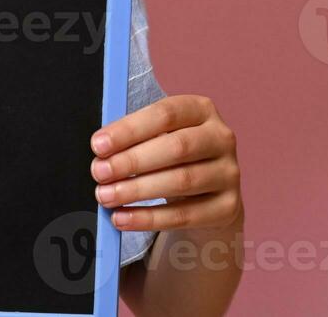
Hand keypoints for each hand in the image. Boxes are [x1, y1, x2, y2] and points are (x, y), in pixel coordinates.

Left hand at [90, 94, 241, 234]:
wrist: (208, 194)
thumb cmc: (171, 157)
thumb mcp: (158, 137)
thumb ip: (134, 138)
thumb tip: (100, 153)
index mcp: (200, 110)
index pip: (165, 114)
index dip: (129, 129)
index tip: (98, 145)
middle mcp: (221, 138)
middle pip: (177, 147)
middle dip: (132, 161)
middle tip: (99, 172)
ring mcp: (229, 173)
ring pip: (182, 181)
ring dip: (137, 190)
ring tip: (105, 197)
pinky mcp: (227, 207)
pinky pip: (185, 215)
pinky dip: (148, 218)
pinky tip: (122, 218)